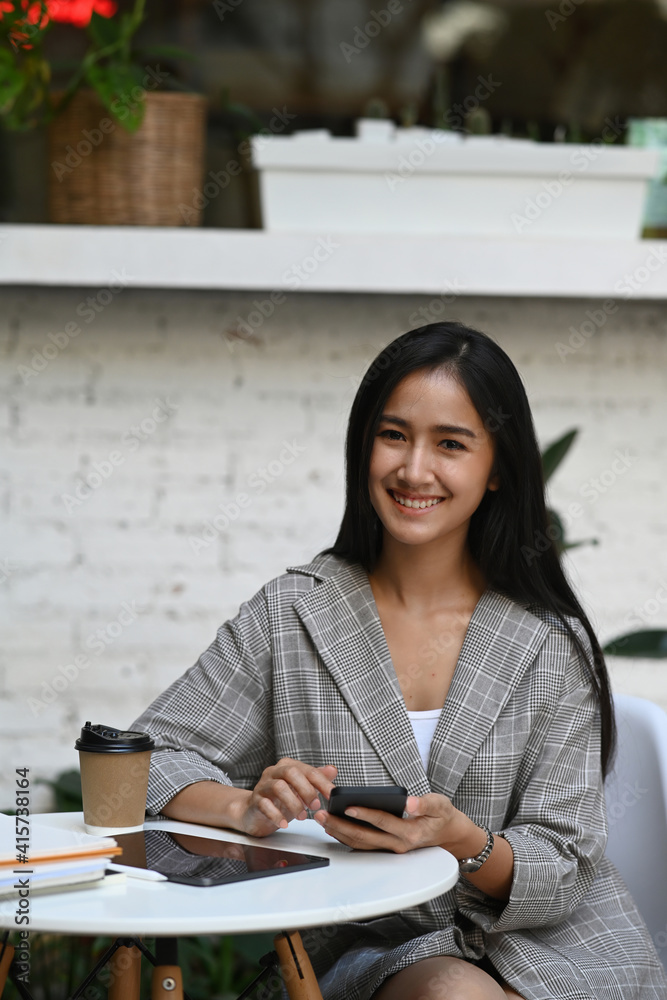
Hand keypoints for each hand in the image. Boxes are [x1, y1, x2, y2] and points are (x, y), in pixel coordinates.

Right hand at [235, 758, 337, 837]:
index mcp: (288, 766)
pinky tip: (284, 823)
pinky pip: (264, 805)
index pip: (308, 770)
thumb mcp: (301, 789)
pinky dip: (276, 815)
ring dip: (293, 803)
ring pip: (278, 787)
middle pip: (291, 772)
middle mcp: (274, 772)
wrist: (254, 812)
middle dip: (306, 789)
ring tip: (302, 817)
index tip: (332, 795)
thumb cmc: (280, 800)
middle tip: (316, 806)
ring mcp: (262, 785)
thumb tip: (332, 770)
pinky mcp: (255, 801)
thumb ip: (316, 779)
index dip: (322, 782)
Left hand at [314, 792, 467, 853]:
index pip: (383, 822)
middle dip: (341, 825)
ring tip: (322, 818)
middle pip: (364, 837)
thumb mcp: (440, 805)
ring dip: (339, 832)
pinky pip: (362, 845)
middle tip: (323, 814)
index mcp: (411, 833)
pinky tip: (333, 827)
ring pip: (360, 844)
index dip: (365, 814)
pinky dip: (346, 836)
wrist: (447, 835)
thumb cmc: (441, 816)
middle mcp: (398, 845)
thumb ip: (425, 804)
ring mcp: (390, 849)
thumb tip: (410, 802)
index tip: (348, 806)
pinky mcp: (385, 848)